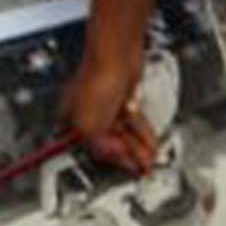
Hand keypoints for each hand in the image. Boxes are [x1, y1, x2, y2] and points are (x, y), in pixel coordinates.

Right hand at [64, 48, 159, 172]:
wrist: (118, 54)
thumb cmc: (98, 79)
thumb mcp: (91, 126)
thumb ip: (101, 147)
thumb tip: (113, 157)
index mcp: (73, 121)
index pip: (94, 150)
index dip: (113, 162)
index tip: (129, 171)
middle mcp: (89, 114)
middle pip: (112, 143)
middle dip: (130, 156)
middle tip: (144, 168)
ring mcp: (107, 106)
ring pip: (125, 133)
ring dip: (139, 147)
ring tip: (151, 158)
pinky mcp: (124, 97)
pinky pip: (134, 121)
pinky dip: (143, 133)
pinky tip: (150, 142)